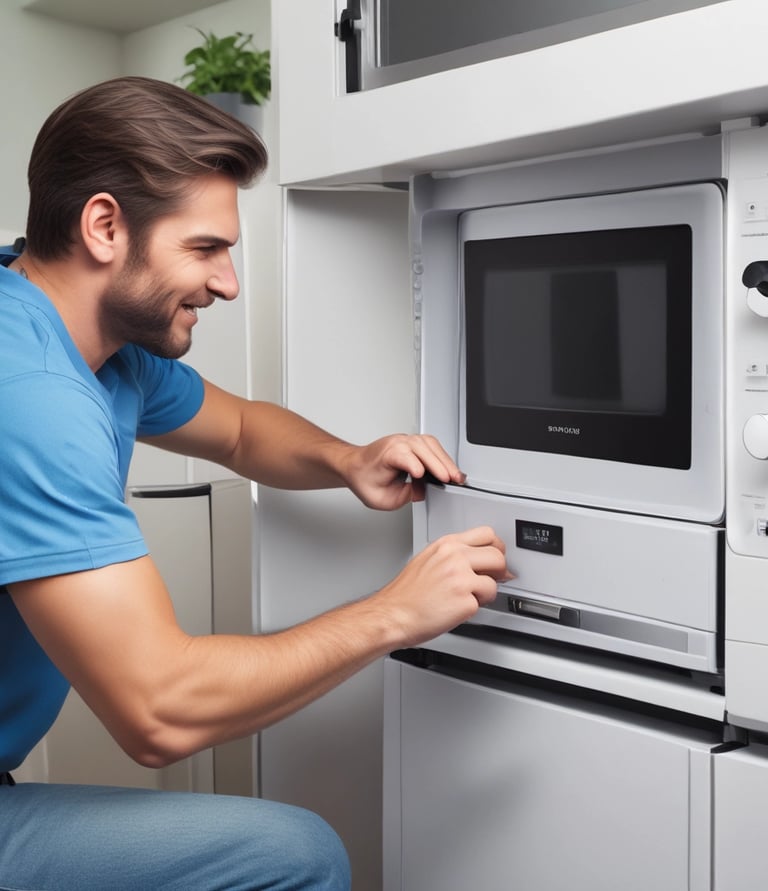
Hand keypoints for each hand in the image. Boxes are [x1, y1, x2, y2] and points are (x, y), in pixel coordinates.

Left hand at [342, 433, 465, 509]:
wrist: (355, 465)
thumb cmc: (364, 478)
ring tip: (456, 476)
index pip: (403, 456)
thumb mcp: (380, 498)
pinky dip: (443, 456)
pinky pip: (432, 445)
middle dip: (439, 465)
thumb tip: (422, 492)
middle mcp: (397, 443)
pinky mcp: (413, 442)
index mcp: (386, 454)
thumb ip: (402, 497)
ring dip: (446, 460)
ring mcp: (406, 439)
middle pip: (423, 449)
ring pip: (431, 444)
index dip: (413, 465)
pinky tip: (449, 468)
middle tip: (452, 480)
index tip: (421, 476)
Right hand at [372, 526, 511, 646]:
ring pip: (495, 582)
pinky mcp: (465, 601)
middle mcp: (455, 557)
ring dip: (485, 593)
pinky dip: (474, 609)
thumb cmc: (406, 593)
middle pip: (498, 556)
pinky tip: (457, 608)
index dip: (497, 547)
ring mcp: (461, 578)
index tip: (496, 556)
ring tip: (466, 597)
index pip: (487, 534)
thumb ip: (453, 554)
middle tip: (490, 580)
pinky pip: (484, 603)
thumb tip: (477, 558)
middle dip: (498, 571)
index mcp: (446, 545)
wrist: (392, 614)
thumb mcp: (427, 559)